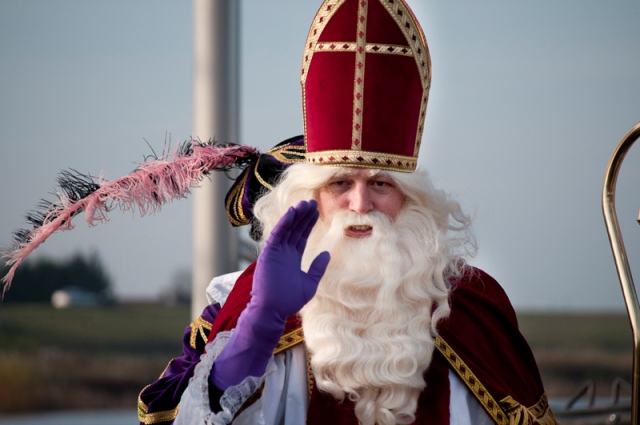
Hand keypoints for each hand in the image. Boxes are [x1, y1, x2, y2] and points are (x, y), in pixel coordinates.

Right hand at [210, 200, 329, 389]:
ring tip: (306, 203)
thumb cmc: (290, 301)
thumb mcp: (310, 283)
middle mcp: (283, 252)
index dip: (308, 223)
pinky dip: (284, 223)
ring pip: (287, 228)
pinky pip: (277, 234)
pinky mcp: (269, 253)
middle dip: (304, 216)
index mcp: (292, 258)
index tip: (317, 211)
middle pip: (295, 229)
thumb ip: (317, 268)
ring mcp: (275, 252)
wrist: (273, 311)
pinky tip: (293, 212)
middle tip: (313, 202)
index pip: (301, 235)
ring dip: (295, 215)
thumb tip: (326, 253)